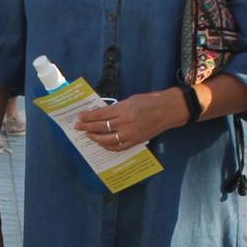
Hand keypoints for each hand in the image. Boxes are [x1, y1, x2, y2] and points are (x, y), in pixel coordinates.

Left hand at [72, 89, 186, 151]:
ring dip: (95, 138)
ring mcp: (130, 135)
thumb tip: (102, 114)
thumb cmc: (150, 101)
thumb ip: (117, 108)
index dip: (88, 116)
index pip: (100, 114)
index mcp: (123, 109)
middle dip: (87, 127)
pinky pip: (117, 147)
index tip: (79, 116)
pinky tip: (101, 143)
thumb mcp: (131, 100)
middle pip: (101, 127)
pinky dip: (107, 146)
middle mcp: (125, 123)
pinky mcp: (135, 142)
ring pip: (107, 140)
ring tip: (88, 135)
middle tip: (77, 126)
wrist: (168, 111)